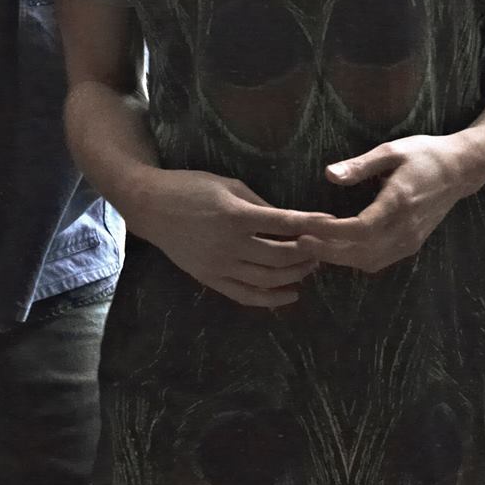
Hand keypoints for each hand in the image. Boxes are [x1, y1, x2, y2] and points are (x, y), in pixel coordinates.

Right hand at [123, 170, 333, 308]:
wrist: (150, 206)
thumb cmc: (190, 187)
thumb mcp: (228, 184)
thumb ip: (259, 203)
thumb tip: (288, 220)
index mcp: (235, 215)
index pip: (284, 223)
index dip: (312, 225)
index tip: (333, 225)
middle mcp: (230, 244)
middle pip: (280, 256)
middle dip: (308, 253)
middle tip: (323, 247)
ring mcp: (219, 265)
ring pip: (267, 279)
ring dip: (294, 274)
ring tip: (310, 267)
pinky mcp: (210, 278)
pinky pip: (246, 295)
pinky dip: (271, 299)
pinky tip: (290, 294)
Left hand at [296, 134, 472, 272]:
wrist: (460, 170)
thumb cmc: (424, 155)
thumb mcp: (391, 151)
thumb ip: (360, 166)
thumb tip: (329, 174)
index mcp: (399, 203)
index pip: (360, 228)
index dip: (330, 233)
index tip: (305, 228)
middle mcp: (405, 228)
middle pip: (361, 252)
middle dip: (327, 250)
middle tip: (298, 241)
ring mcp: (410, 240)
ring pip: (369, 261)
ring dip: (339, 257)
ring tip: (313, 244)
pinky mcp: (411, 245)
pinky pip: (379, 260)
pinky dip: (355, 258)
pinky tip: (337, 247)